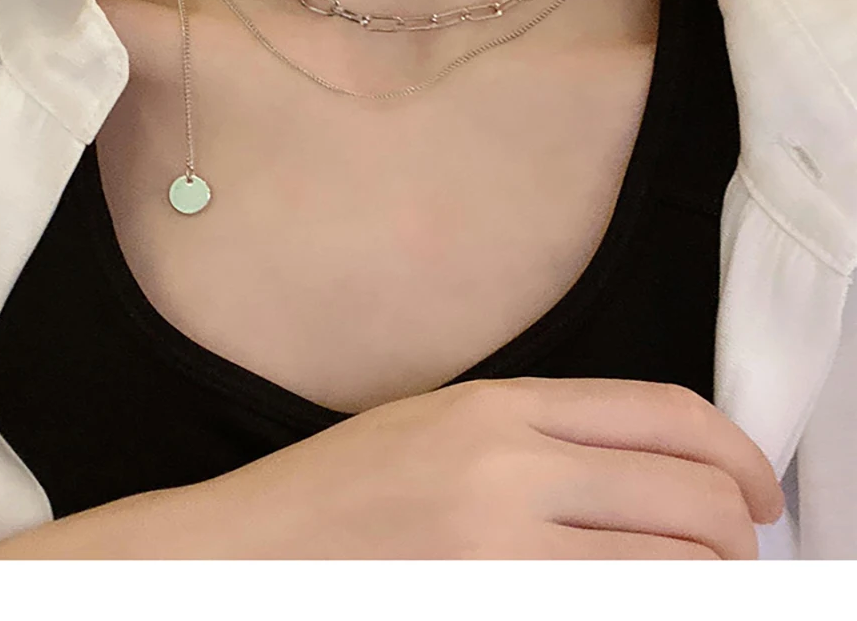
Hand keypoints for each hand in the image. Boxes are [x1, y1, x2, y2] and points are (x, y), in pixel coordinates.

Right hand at [182, 376, 784, 558]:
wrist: (247, 555)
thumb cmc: (341, 492)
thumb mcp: (444, 427)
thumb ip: (547, 436)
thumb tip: (660, 470)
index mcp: (496, 406)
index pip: (665, 411)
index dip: (737, 450)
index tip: (757, 488)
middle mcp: (506, 467)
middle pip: (690, 493)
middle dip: (739, 530)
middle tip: (738, 553)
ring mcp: (500, 550)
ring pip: (676, 569)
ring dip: (709, 581)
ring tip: (694, 586)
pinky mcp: (492, 609)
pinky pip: (621, 612)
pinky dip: (653, 609)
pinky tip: (641, 603)